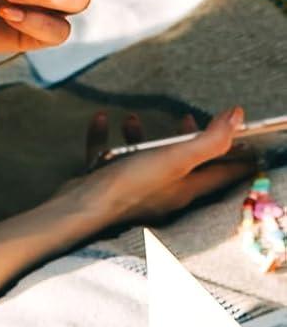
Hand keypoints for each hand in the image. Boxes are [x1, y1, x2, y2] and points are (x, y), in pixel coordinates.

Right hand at [65, 108, 252, 226]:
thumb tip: (238, 116)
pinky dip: (105, 139)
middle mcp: (161, 193)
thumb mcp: (176, 159)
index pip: (222, 173)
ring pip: (143, 160)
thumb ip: (211, 139)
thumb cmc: (128, 187)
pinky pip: (107, 158)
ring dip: (141, 136)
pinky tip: (101, 120)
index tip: (247, 139)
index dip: (238, 156)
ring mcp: (132, 192)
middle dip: (188, 141)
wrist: (78, 210)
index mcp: (183, 189)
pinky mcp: (105, 187)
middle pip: (184, 166)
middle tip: (191, 121)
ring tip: (134, 118)